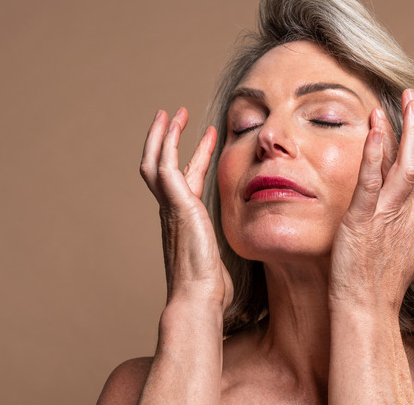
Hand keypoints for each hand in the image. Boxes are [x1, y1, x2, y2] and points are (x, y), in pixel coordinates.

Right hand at [139, 108, 232, 310]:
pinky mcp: (176, 204)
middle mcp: (172, 212)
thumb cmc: (212, 290)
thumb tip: (257, 246)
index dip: (195, 157)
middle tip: (176, 117)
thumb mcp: (225, 259)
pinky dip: (168, 143)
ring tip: (172, 113)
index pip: (186, 181)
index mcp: (185, 222)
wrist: (198, 299)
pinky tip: (176, 125)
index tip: (209, 138)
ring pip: (156, 162)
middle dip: (168, 140)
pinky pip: (165, 165)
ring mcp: (171, 208)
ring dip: (163, 135)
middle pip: (161, 167)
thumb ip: (234, 245)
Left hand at [329, 90, 413, 312]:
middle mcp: (402, 209)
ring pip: (399, 165)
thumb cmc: (384, 283)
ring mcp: (384, 213)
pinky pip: (369, 182)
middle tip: (411, 96)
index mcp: (410, 213)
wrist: (367, 308)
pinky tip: (374, 130)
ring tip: (399, 101)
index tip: (413, 115)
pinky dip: (373, 155)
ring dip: (400, 131)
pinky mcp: (361, 219)